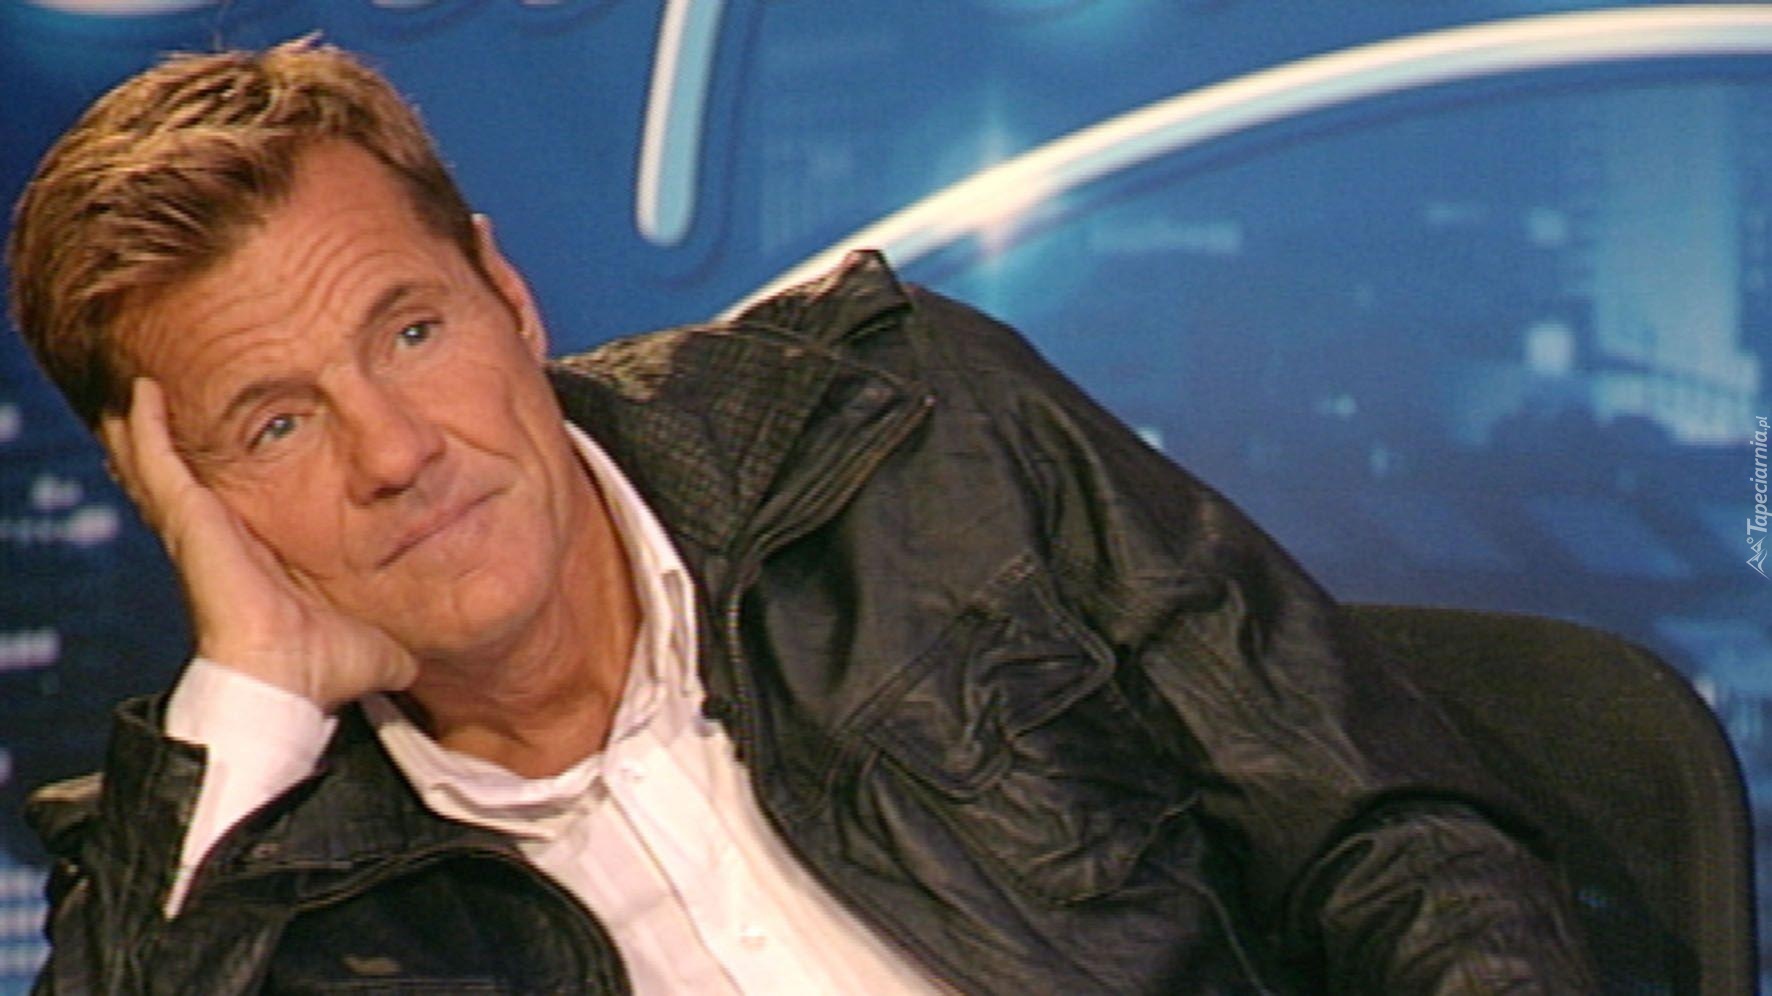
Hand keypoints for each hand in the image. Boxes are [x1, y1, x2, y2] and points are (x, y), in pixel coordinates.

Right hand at [103, 378, 417, 710]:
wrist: (288, 683)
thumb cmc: (324, 671)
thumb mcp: (372, 646)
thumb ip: (391, 645)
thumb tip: (420, 663)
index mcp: (255, 564)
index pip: (232, 512)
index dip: (225, 482)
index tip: (225, 449)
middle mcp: (218, 544)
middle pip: (184, 485)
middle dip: (169, 448)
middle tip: (157, 406)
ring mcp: (196, 532)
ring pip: (160, 469)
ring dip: (148, 431)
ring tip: (140, 390)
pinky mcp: (187, 521)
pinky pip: (159, 463)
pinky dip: (148, 427)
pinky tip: (143, 392)